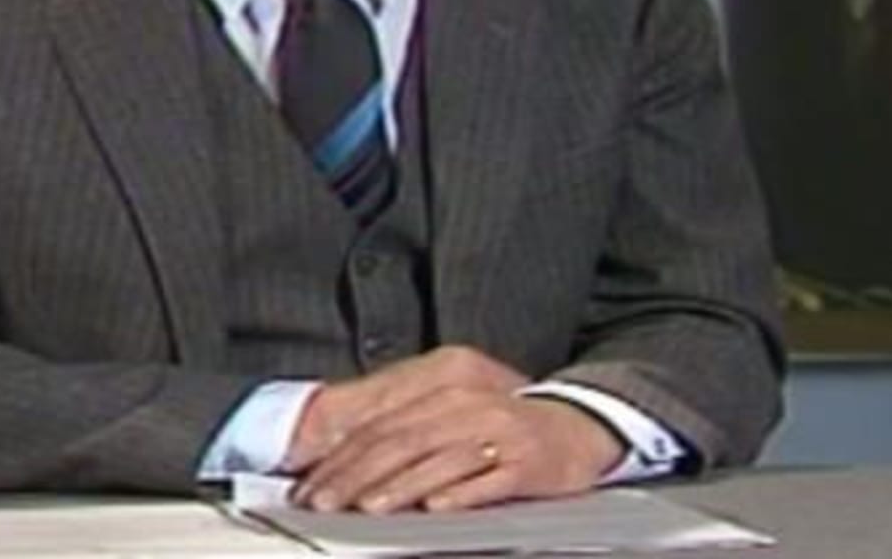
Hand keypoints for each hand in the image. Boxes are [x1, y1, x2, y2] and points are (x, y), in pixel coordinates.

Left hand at [291, 387, 625, 513]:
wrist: (579, 425)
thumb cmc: (504, 425)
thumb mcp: (453, 413)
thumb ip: (408, 430)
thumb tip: (350, 463)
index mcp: (445, 383)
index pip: (381, 424)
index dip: (341, 457)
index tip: (311, 486)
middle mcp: (469, 402)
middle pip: (402, 441)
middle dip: (356, 475)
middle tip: (325, 502)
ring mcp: (500, 431)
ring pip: (438, 460)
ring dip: (400, 486)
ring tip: (368, 507)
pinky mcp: (527, 461)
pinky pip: (488, 480)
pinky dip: (459, 494)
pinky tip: (435, 509)